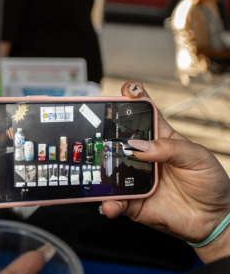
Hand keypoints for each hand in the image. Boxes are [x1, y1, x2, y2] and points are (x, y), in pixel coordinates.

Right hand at [100, 81, 229, 262]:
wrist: (212, 220)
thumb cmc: (210, 183)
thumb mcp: (198, 158)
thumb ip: (171, 148)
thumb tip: (139, 147)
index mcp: (159, 138)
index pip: (143, 112)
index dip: (133, 97)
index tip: (127, 91)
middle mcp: (142, 156)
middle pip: (117, 138)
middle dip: (104, 133)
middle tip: (100, 136)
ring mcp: (133, 177)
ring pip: (108, 169)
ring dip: (100, 170)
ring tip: (100, 174)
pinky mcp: (131, 201)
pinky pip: (113, 200)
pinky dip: (109, 203)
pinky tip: (111, 203)